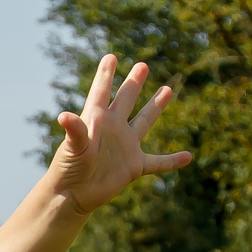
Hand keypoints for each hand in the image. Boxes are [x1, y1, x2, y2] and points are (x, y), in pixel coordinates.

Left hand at [51, 55, 193, 215]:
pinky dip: (172, 161)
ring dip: (155, 106)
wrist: (72, 195)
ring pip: (144, 122)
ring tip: (168, 89)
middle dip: (134, 83)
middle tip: (143, 65)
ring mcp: (125, 146)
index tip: (111, 56)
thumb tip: (64, 116)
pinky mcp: (134, 166)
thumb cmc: (67, 169)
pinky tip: (187, 157)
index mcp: (96, 120)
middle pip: (126, 100)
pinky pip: (158, 162)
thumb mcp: (72, 148)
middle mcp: (113, 129)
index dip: (106, 75)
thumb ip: (75, 131)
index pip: (102, 92)